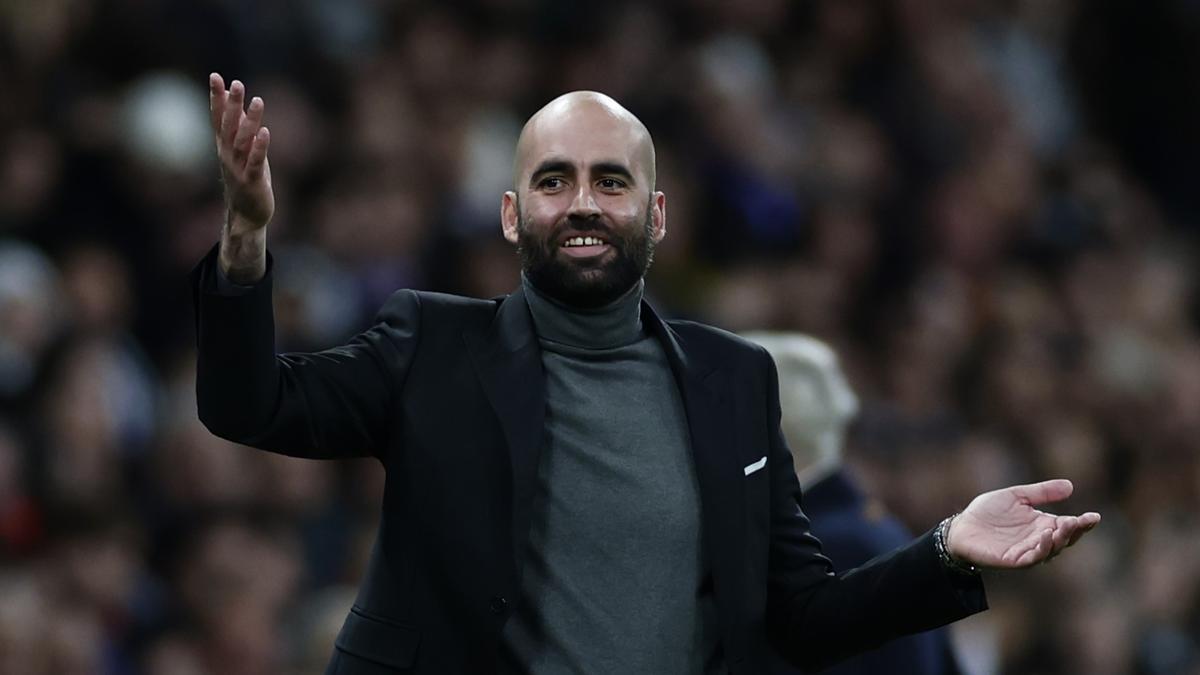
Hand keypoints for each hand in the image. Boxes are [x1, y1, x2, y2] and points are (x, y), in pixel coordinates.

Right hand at [209, 73, 273, 230]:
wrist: (246, 215)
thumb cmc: (245, 179)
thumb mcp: (241, 151)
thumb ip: (238, 127)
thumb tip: (236, 101)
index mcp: (223, 146)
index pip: (217, 118)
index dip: (216, 98)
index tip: (215, 77)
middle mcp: (227, 155)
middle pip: (228, 126)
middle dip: (231, 104)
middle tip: (236, 83)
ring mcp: (238, 168)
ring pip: (243, 141)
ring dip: (250, 120)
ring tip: (257, 100)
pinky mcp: (253, 181)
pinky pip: (256, 162)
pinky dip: (260, 147)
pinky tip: (265, 132)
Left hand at [947, 479, 1100, 567]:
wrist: (962, 526)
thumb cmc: (987, 512)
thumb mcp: (1017, 496)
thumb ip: (1042, 492)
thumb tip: (1070, 485)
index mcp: (1042, 524)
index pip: (1069, 526)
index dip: (1083, 523)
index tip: (1094, 516)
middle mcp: (1038, 539)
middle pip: (1064, 540)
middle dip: (1074, 532)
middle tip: (1079, 521)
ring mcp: (1027, 551)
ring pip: (1051, 550)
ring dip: (1059, 540)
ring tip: (1063, 526)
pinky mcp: (1013, 560)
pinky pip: (1032, 558)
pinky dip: (1041, 549)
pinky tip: (1044, 535)